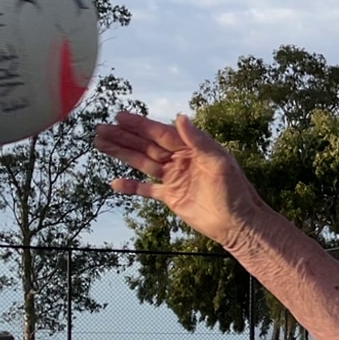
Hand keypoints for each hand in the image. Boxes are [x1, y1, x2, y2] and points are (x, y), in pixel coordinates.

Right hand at [95, 111, 261, 245]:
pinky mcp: (172, 197)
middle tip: (100, 128)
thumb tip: (180, 117)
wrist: (238, 223)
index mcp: (192, 149)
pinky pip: (147, 190)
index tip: (119, 116)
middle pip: (147, 146)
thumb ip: (199, 140)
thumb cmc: (235, 190)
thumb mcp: (219, 162)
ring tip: (100, 144)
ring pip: (143, 163)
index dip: (140, 125)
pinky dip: (131, 187)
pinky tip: (115, 183)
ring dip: (122, 154)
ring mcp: (175, 178)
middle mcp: (181, 160)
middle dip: (124, 137)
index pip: (161, 133)